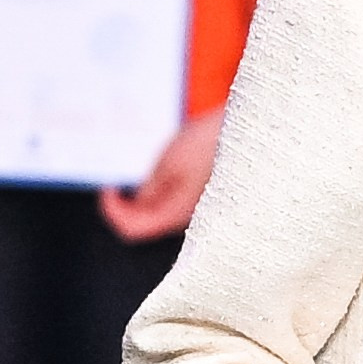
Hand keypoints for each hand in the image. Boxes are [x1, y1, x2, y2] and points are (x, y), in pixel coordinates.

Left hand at [99, 107, 224, 241]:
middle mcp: (189, 219)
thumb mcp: (171, 161)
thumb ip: (150, 187)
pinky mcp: (208, 198)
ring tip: (150, 169)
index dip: (112, 212)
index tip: (108, 187)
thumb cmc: (213, 145)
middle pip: (146, 224)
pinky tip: (170, 166)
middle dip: (127, 206)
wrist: (254, 134)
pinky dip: (163, 191)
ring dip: (145, 197)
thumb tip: (138, 202)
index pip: (132, 229)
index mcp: (176, 214)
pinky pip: (176, 203)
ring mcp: (200, 210)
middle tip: (119, 183)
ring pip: (161, 214)